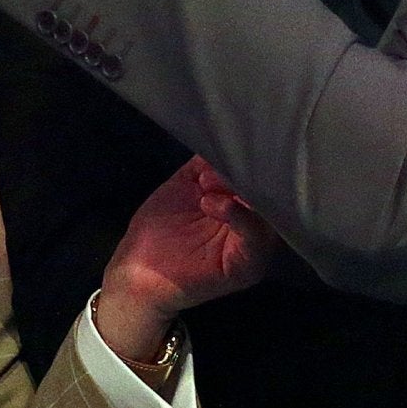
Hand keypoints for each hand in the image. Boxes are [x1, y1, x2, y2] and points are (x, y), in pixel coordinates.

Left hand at [95, 156, 276, 362]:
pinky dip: (240, 217)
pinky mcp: (247, 268)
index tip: (222, 150)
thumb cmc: (160, 226)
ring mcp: (256, 248)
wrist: (137, 269)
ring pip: (268, 214)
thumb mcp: (187, 183)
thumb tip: (228, 138)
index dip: (245, 159)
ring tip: (207, 189)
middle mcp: (258, 227)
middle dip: (243, 174)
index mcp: (245, 205)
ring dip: (239, 193)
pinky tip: (214, 204)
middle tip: (212, 171)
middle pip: (269, 193)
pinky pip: (256, 240)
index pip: (262, 176)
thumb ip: (210, 163)